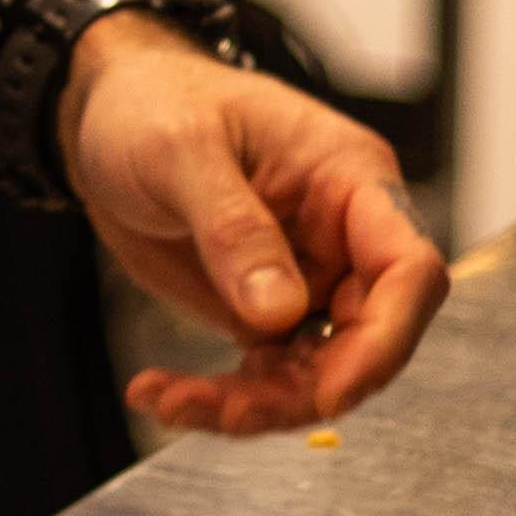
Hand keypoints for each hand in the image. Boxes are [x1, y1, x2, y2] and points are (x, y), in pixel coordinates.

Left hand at [60, 14, 445, 434]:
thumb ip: (232, 226)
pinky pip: (267, 374)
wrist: (106, 116)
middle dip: (304, 391)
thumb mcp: (181, 149)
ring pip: (315, 372)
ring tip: (172, 402)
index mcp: (351, 178)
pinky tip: (162, 393)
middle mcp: (343, 236)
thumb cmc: (154, 102)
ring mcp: (308, 279)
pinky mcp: (266, 311)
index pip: (409, 268)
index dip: (385, 340)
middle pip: (366, 340)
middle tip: (227, 413)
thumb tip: (279, 311)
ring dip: (254, 405)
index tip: (330, 393)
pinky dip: (221, 397)